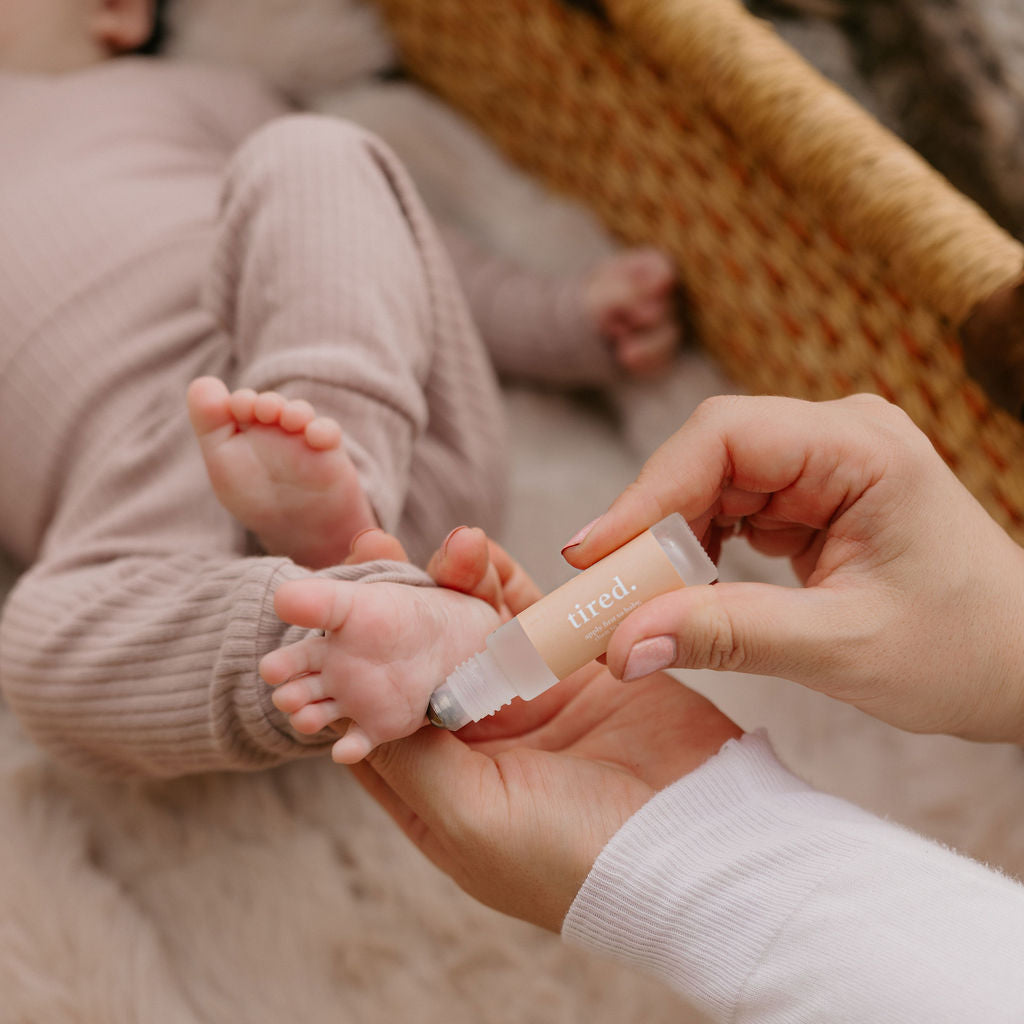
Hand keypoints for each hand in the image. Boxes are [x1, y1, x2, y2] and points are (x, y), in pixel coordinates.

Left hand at [346, 526, 741, 930]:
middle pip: (421, 661)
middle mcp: (476, 744)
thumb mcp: (469, 819)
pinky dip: (504, 581)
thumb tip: (348, 711)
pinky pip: (530, 614)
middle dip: (397, 608)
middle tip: (371, 551)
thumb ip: (407, 758)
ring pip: (473, 629)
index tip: (319, 611)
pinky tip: (481, 550)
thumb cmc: (572, 857)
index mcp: (439, 790)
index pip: (373, 719)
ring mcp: (525, 702)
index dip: (343, 665)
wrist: (697, 842)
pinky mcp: (574, 669)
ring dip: (455, 583)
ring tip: (445, 542)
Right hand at [564, 394, 1023, 741]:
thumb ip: (727, 637)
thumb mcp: (842, 647)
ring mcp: (823, 466)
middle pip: (707, 458)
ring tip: (638, 600)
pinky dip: (695, 553)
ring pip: (709, 484)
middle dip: (649, 525)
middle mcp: (838, 439)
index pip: (725, 436)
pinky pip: (729, 511)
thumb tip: (623, 644)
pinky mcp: (811, 499)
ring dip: (667, 543)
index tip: (594, 552)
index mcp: (862, 448)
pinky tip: (681, 591)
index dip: (648, 491)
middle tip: (602, 590)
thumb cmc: (967, 649)